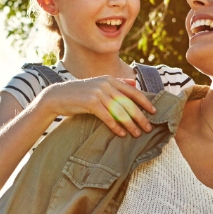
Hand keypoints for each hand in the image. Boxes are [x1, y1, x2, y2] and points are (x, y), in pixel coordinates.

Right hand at [39, 76, 156, 137]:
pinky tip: (121, 133)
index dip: (145, 102)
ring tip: (136, 133)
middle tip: (148, 128)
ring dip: (130, 124)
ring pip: (120, 110)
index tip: (154, 112)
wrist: (57, 97)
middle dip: (140, 116)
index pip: (133, 91)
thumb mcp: (98, 84)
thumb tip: (135, 83)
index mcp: (110, 80)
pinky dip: (115, 126)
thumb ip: (117, 83)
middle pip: (128, 102)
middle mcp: (106, 84)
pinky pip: (107, 116)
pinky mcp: (90, 102)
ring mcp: (98, 92)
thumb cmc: (79, 94)